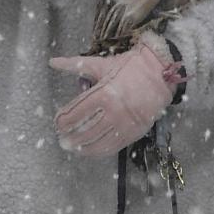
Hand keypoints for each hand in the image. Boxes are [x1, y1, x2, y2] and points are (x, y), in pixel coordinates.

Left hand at [49, 39, 179, 156]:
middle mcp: (114, 111)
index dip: (63, 121)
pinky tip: (90, 150)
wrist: (159, 73)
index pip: (76, 113)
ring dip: (82, 147)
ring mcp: (125, 123)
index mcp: (103, 93)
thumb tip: (53, 62)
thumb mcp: (101, 64)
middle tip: (62, 138)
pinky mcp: (134, 132)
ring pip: (98, 142)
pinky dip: (99, 151)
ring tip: (73, 147)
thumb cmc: (129, 67)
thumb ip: (75, 65)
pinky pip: (113, 147)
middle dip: (70, 137)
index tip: (58, 122)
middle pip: (84, 131)